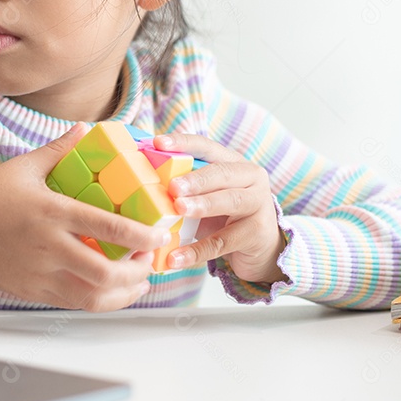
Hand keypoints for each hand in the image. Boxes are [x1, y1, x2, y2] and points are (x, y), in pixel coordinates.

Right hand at [0, 123, 169, 311]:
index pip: (108, 228)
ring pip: (93, 297)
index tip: (160, 234)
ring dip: (124, 293)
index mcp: (52, 213)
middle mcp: (50, 247)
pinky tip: (111, 291)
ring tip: (138, 280)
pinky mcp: (34, 291)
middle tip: (149, 259)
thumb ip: (58, 150)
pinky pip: (75, 303)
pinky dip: (100, 301)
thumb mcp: (23, 168)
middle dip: (138, 271)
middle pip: (107, 273)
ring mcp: (42, 273)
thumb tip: (85, 129)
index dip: (142, 235)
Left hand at [153, 133, 287, 284]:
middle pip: (222, 173)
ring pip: (229, 201)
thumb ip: (184, 186)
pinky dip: (197, 251)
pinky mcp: (256, 234)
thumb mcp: (207, 195)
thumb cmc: (225, 216)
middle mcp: (250, 178)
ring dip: (202, 205)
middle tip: (173, 186)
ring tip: (179, 209)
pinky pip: (222, 242)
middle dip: (196, 179)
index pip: (207, 147)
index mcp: (233, 162)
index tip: (158, 142)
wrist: (262, 247)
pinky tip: (176, 258)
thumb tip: (138, 181)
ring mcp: (258, 205)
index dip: (183, 143)